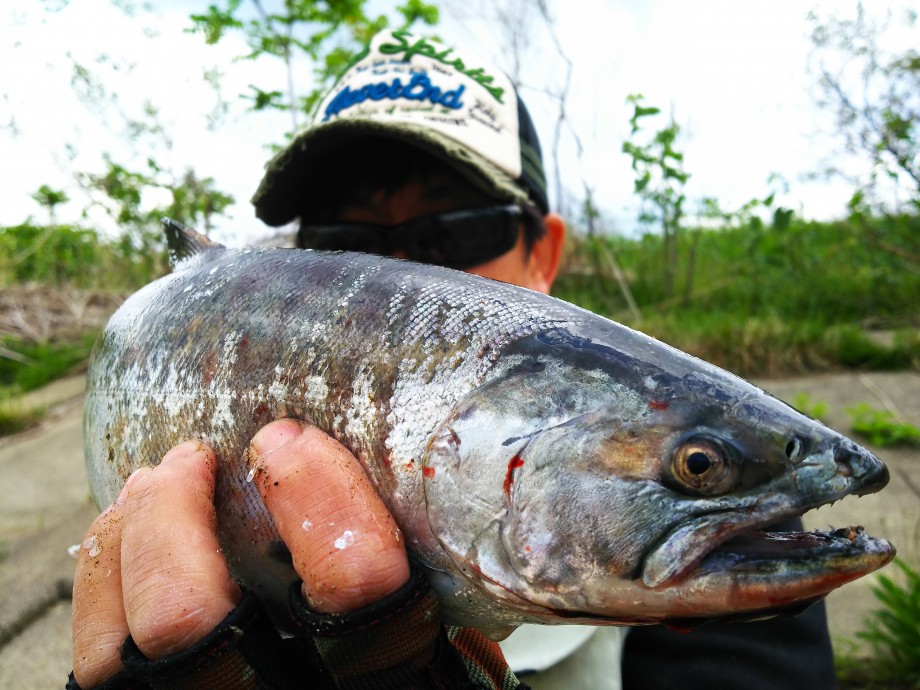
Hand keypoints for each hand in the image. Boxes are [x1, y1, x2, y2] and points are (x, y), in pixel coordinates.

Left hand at [71, 419, 409, 686]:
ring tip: (151, 481)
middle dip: (174, 521)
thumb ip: (429, 600)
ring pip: (115, 654)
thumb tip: (380, 496)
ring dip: (124, 544)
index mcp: (384, 689)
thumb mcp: (452, 659)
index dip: (322, 506)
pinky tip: (124, 537)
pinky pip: (95, 668)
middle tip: (192, 459)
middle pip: (190, 625)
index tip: (290, 441)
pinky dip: (100, 585)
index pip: (353, 597)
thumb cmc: (400, 687)